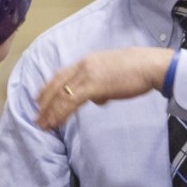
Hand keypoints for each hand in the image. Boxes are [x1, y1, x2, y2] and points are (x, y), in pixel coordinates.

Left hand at [35, 47, 173, 128]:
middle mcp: (83, 66)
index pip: (61, 74)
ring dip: (49, 111)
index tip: (39, 99)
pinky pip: (70, 101)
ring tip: (42, 124)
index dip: (48, 88)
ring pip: (61, 95)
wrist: (150, 65)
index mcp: (87, 61)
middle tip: (36, 116)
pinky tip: (55, 123)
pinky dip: (60, 113)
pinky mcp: (93, 85)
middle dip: (44, 102)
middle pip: (56, 85)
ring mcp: (87, 75)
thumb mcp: (113, 74)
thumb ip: (102, 85)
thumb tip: (97, 98)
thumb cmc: (137, 70)